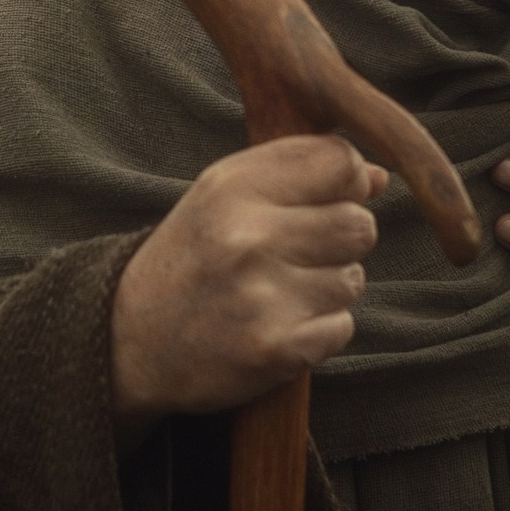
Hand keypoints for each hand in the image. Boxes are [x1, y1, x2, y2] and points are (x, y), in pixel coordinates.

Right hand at [111, 134, 384, 449]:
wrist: (130, 340)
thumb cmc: (193, 256)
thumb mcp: (225, 195)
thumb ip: (298, 174)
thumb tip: (379, 176)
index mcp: (234, 187)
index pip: (341, 162)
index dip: (348, 181)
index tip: (328, 198)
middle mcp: (248, 237)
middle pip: (359, 225)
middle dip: (342, 241)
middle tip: (300, 254)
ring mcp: (263, 296)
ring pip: (353, 279)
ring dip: (329, 289)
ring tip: (280, 292)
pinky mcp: (275, 349)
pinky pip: (342, 327)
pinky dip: (320, 331)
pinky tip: (279, 325)